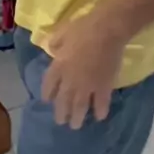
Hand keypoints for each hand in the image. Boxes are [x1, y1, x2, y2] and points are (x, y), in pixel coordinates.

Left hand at [42, 13, 125, 129]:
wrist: (106, 30)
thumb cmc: (83, 28)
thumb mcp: (62, 32)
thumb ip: (55, 42)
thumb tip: (52, 49)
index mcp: (59, 66)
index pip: (49, 85)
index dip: (47, 94)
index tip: (47, 100)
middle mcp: (70, 80)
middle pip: (63, 101)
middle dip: (61, 113)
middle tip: (61, 121)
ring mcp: (88, 85)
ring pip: (80, 107)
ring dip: (77, 117)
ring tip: (76, 125)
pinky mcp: (104, 86)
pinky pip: (101, 103)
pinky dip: (100, 111)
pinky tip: (99, 116)